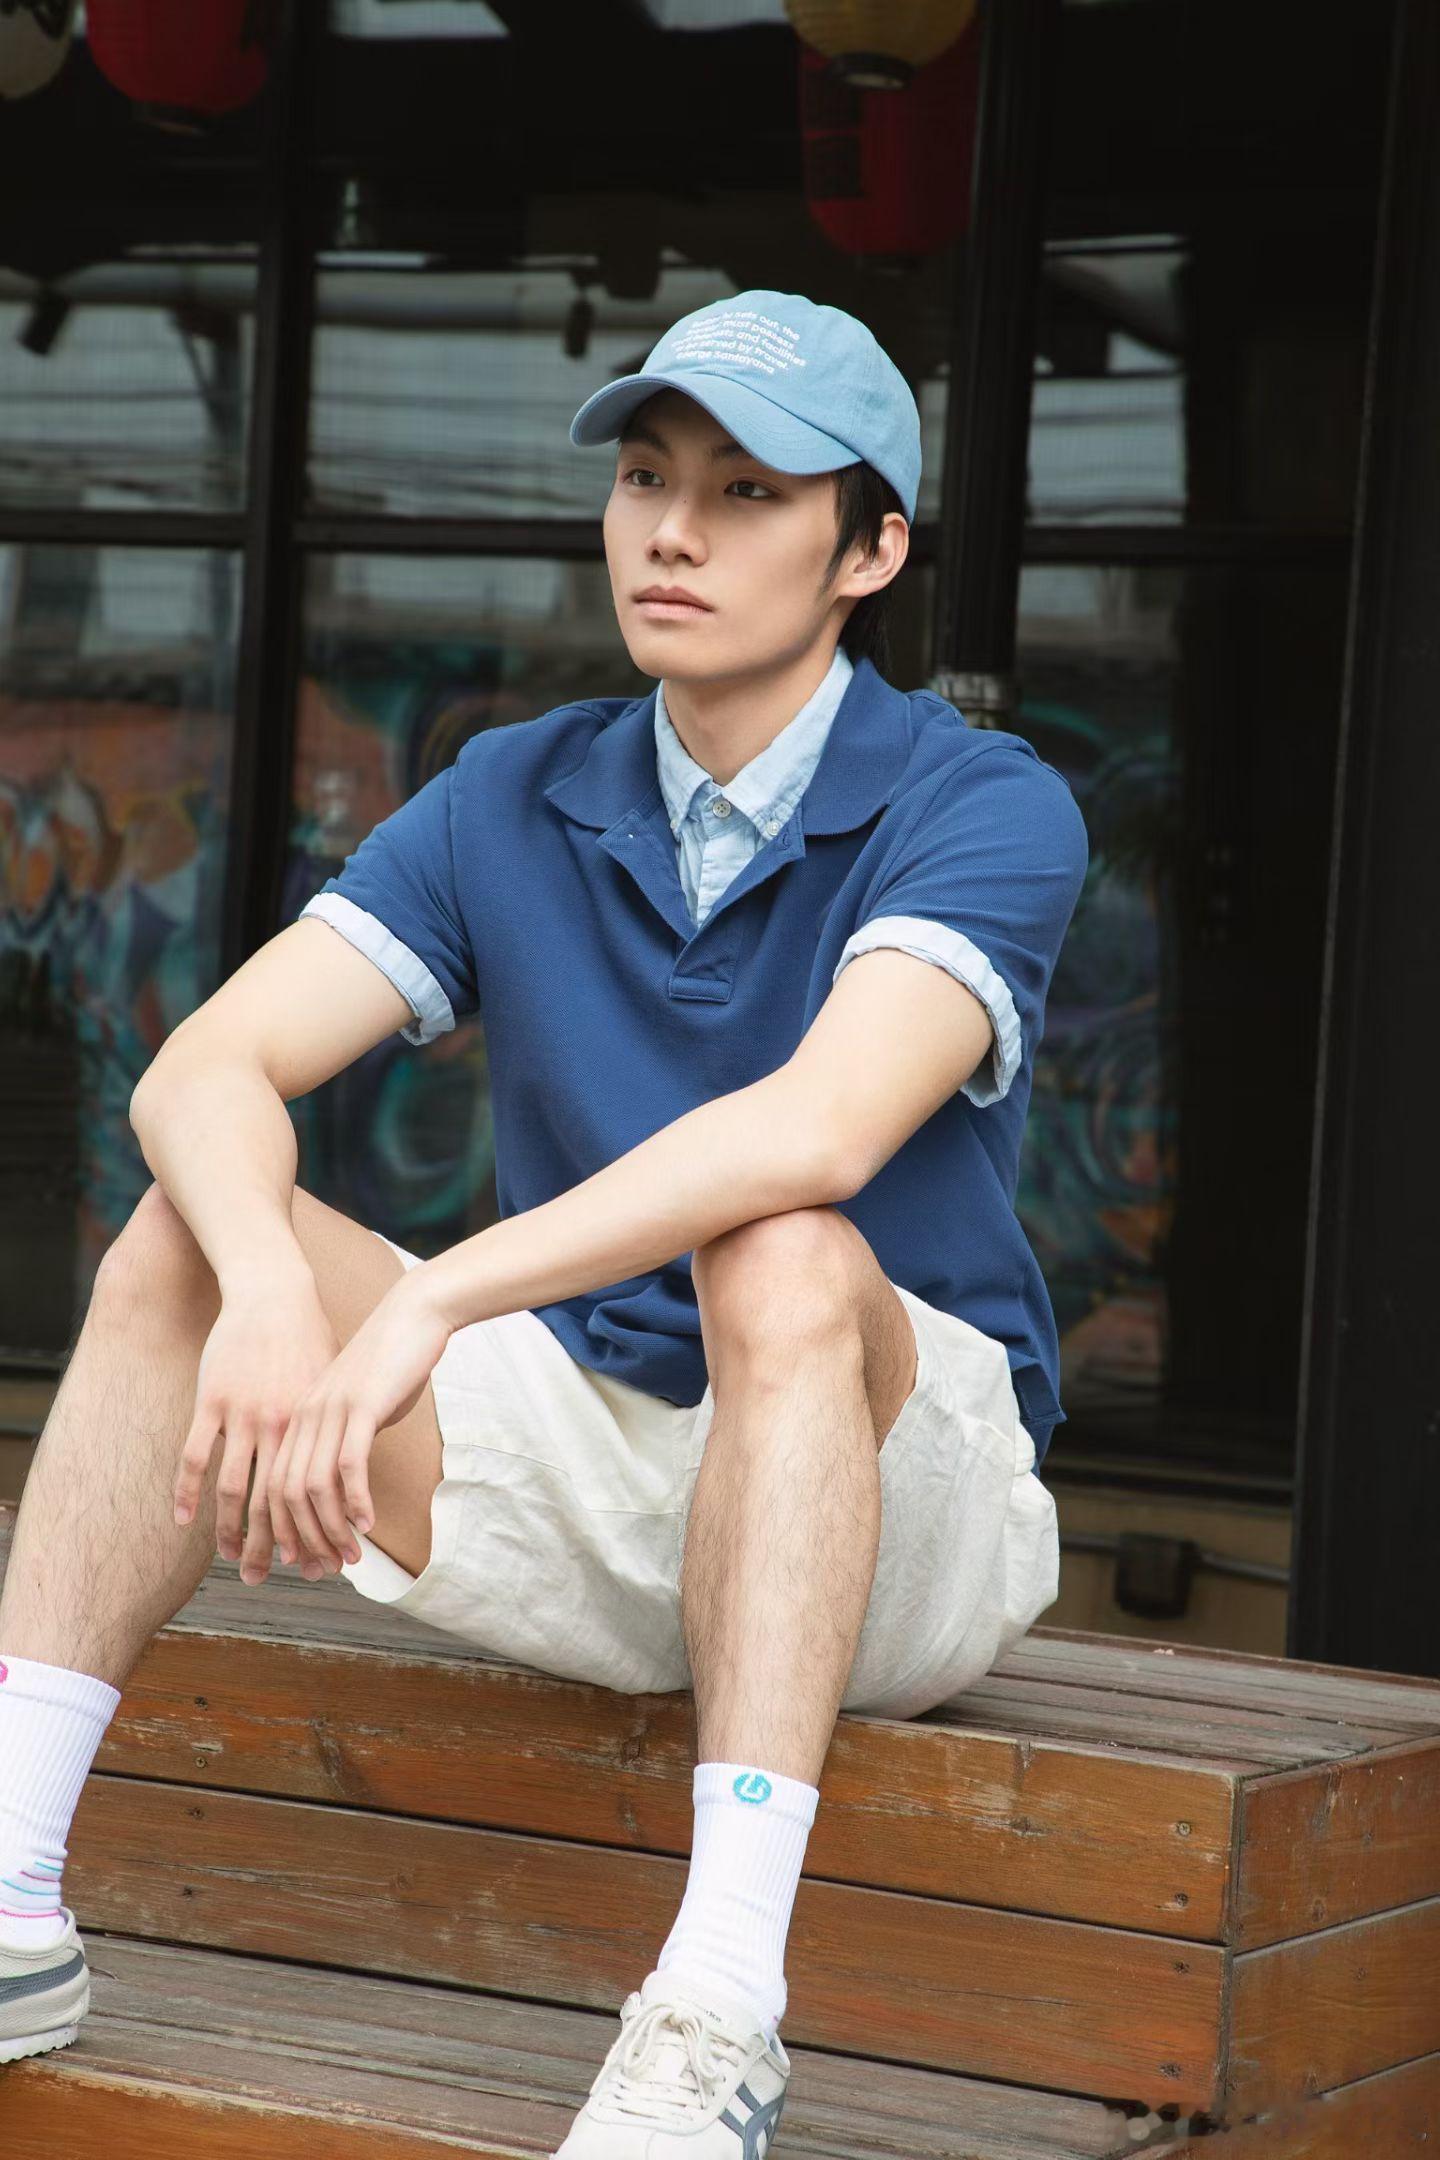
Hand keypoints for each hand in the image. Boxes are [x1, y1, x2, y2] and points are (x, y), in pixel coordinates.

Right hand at [174, 1276, 340, 1580]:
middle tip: (265, 1580)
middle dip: (272, 1547)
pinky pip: (196, 1455)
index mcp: (313, 1425)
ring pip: (234, 1488)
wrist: (274, 1292)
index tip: (314, 1566)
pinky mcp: (212, 1400)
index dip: (313, 1534)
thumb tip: (352, 1460)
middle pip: (275, 1502)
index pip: (313, 1496)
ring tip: (229, 1559)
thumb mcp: (333, 1383)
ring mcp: (243, 1414)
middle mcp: (280, 1426)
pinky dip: (188, 1491)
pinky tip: (185, 1520)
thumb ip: (337, 1424)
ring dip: (230, 1530)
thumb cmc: (308, 1337)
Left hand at [265, 1268, 452, 1577]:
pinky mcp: (360, 1405)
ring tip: (348, 1558)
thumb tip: (346, 1479)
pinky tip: (366, 1524)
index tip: (298, 1562)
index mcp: (297, 1417)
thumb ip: (343, 1438)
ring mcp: (329, 1411)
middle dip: (299, 1541)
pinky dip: (354, 1501)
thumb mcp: (357, 1404)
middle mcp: (304, 1416)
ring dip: (329, 1530)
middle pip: (284, 1493)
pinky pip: (349, 1464)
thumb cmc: (390, 1361)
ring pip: (313, 1485)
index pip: (274, 1485)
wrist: (412, 1313)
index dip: (281, 1530)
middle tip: (320, 1573)